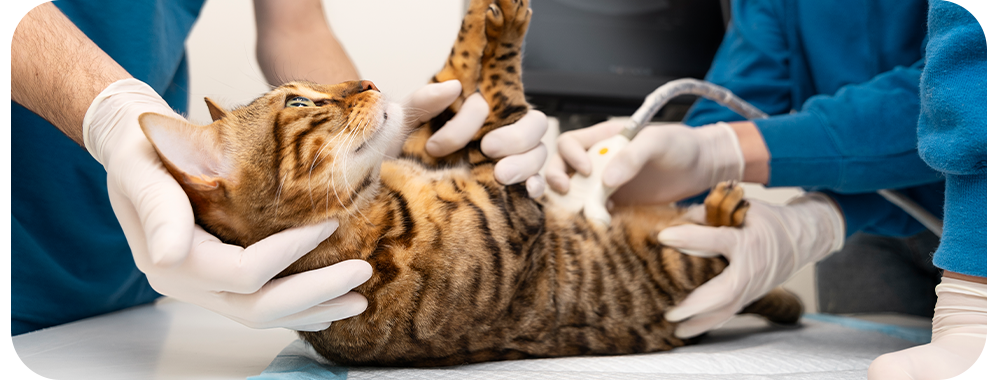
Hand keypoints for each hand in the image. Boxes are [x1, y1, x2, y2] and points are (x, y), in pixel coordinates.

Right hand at [84, 79, 371, 330]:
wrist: (134, 151)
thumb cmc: (141, 152)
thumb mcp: (142, 170)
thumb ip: (158, 210)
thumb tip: (168, 256)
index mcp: (172, 262)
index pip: (243, 273)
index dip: (289, 253)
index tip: (328, 225)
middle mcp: (188, 284)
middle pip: (260, 307)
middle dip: (315, 295)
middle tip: (361, 276)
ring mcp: (205, 287)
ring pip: (265, 313)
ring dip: (314, 308)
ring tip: (357, 299)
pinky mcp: (220, 280)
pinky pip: (262, 303)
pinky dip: (298, 305)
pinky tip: (328, 302)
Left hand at [401, 80, 548, 197]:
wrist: (389, 194)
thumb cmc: (397, 154)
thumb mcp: (400, 125)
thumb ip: (422, 101)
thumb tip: (453, 87)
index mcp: (472, 111)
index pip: (489, 104)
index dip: (467, 120)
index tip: (436, 146)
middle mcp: (497, 131)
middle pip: (532, 122)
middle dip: (515, 136)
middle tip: (488, 149)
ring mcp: (508, 159)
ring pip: (538, 151)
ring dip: (526, 162)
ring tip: (502, 176)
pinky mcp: (511, 186)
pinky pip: (537, 181)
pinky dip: (537, 185)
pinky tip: (526, 192)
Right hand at [546, 120, 744, 203]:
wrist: (703, 168)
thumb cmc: (682, 145)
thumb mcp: (658, 143)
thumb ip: (631, 156)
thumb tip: (605, 179)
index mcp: (604, 138)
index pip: (569, 143)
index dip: (570, 156)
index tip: (587, 170)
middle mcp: (599, 160)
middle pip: (562, 168)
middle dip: (557, 179)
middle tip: (567, 192)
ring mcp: (606, 184)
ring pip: (575, 193)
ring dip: (571, 202)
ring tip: (584, 211)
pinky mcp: (617, 204)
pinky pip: (595, 211)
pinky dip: (592, 217)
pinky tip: (604, 221)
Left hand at [658, 193, 844, 337]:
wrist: (801, 239)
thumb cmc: (769, 221)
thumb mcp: (745, 208)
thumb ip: (713, 212)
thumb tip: (680, 218)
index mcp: (748, 242)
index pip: (716, 241)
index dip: (690, 237)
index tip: (663, 236)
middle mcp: (751, 269)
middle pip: (724, 292)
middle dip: (696, 304)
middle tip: (670, 313)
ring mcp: (753, 287)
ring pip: (727, 309)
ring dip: (700, 322)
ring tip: (676, 331)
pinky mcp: (751, 296)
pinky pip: (729, 313)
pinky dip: (709, 323)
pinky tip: (689, 331)